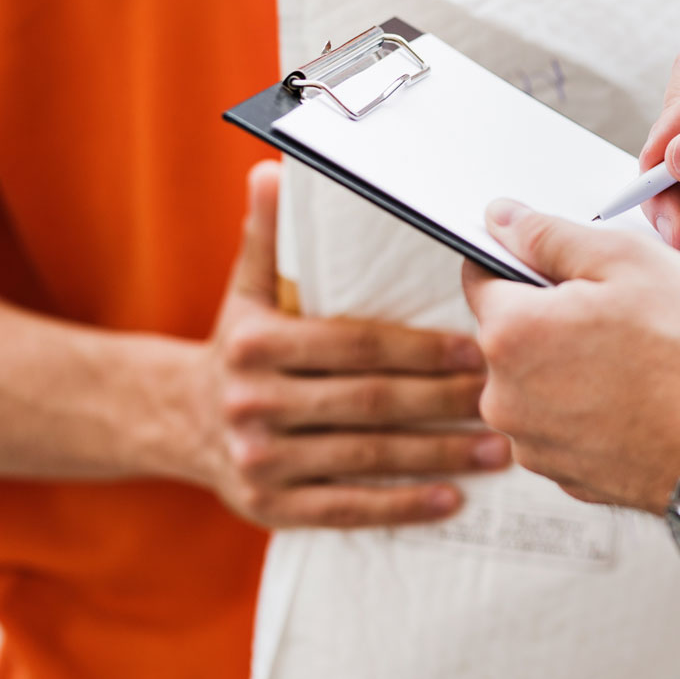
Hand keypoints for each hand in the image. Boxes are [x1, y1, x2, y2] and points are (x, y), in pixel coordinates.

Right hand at [183, 162, 511, 527]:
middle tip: (507, 396)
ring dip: (438, 455)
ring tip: (498, 449)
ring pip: (367, 457)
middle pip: (370, 402)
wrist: (173, 420)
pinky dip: (401, 506)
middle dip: (444, 401)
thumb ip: (269, 236)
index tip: (477, 347)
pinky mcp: (270, 507)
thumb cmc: (236, 346)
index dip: (420, 348)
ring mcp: (260, 461)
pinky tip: (451, 499)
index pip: (356, 344)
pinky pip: (346, 508)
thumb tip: (273, 170)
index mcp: (255, 345)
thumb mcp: (246, 289)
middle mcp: (253, 404)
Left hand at [462, 199, 679, 512]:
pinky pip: (566, 424)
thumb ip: (551, 235)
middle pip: (513, 332)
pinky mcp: (567, 477)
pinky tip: (641, 397)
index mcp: (509, 334)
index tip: (567, 264)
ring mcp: (535, 444)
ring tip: (639, 358)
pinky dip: (594, 408)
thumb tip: (502, 219)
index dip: (525, 258)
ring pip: (539, 380)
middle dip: (556, 314)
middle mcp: (505, 397)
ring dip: (574, 363)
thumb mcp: (628, 261)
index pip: (481, 275)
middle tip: (624, 310)